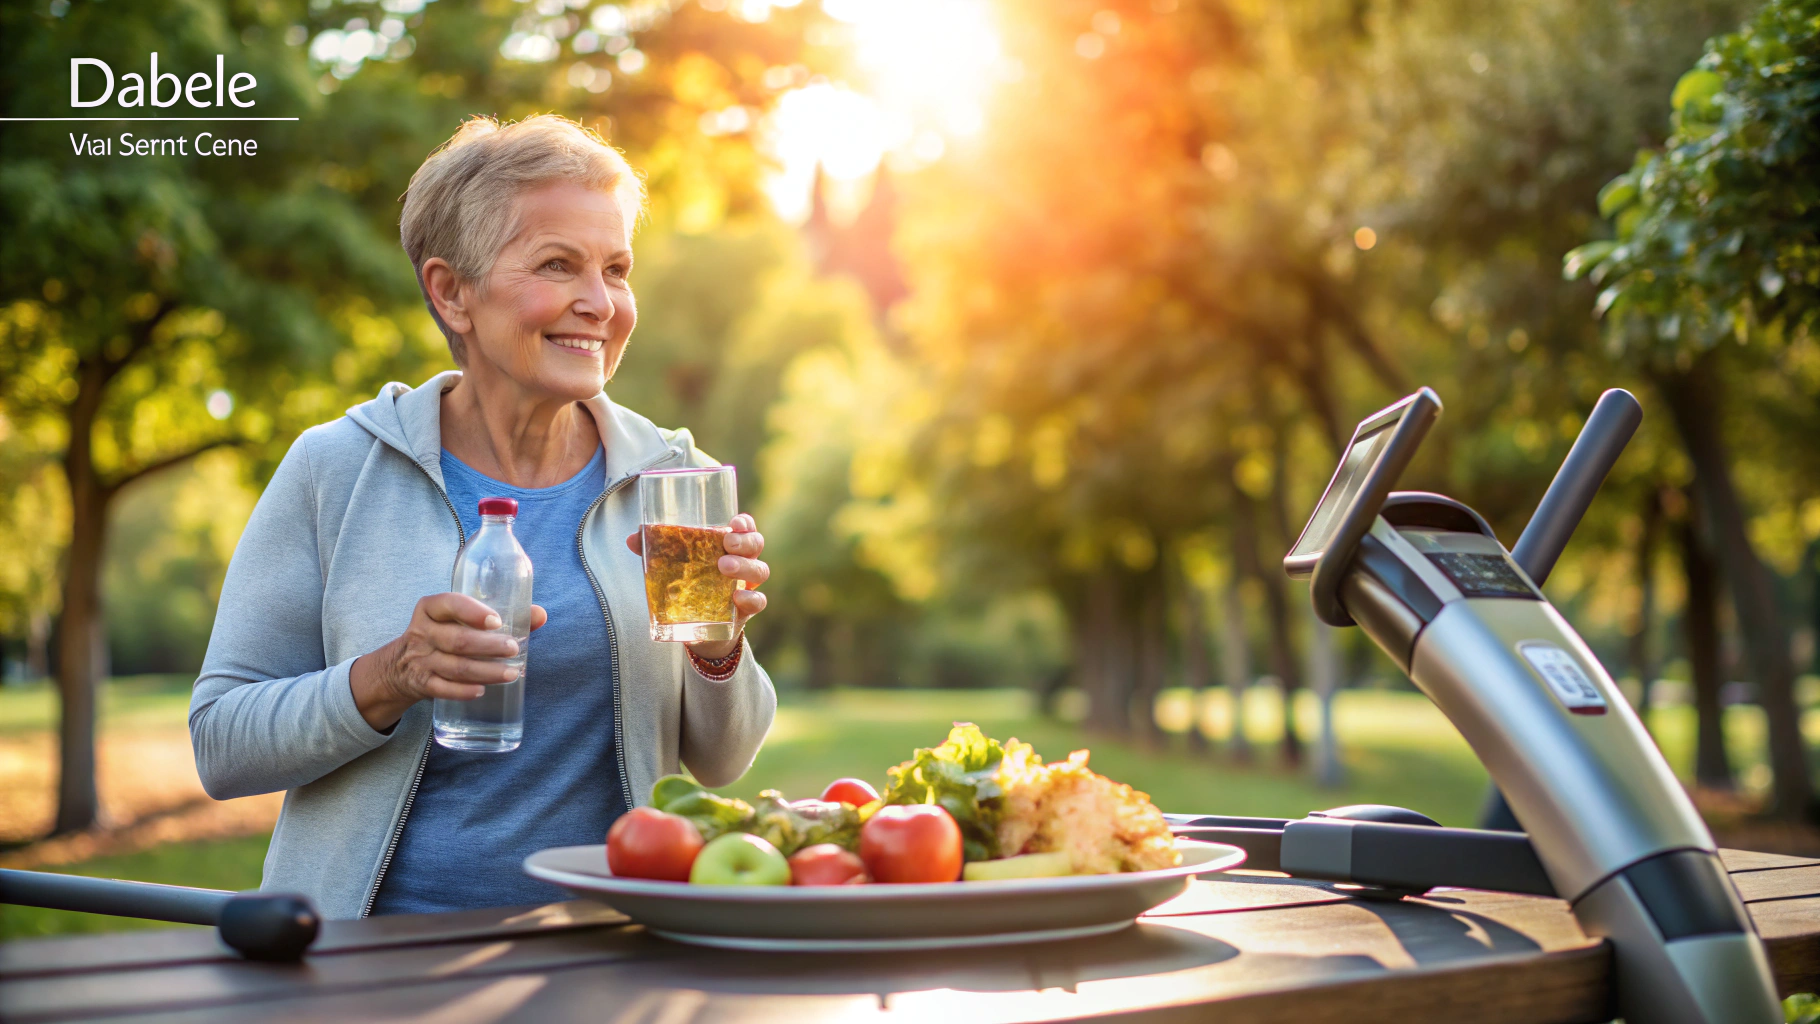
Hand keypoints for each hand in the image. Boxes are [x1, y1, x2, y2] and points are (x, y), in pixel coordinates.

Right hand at [350, 593, 548, 730]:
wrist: (398, 667)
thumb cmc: (443, 635)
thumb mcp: (457, 620)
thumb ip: (498, 617)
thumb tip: (540, 615)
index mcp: (431, 609)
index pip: (448, 603)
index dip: (472, 612)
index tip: (497, 621)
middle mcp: (422, 633)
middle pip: (457, 639)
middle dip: (488, 646)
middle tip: (513, 649)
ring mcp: (420, 660)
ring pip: (454, 667)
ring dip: (485, 671)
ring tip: (511, 673)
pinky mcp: (421, 684)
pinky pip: (442, 689)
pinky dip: (462, 691)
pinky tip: (482, 691)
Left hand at [626, 512, 768, 660]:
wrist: (697, 630)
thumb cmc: (689, 588)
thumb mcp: (672, 569)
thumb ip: (655, 553)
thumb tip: (633, 538)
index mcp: (728, 548)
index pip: (745, 529)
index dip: (744, 523)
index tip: (734, 521)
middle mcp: (743, 563)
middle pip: (756, 545)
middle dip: (744, 541)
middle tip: (726, 543)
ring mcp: (747, 586)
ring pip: (760, 571)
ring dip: (745, 566)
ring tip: (723, 567)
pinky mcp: (746, 611)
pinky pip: (758, 602)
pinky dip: (750, 598)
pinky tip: (737, 597)